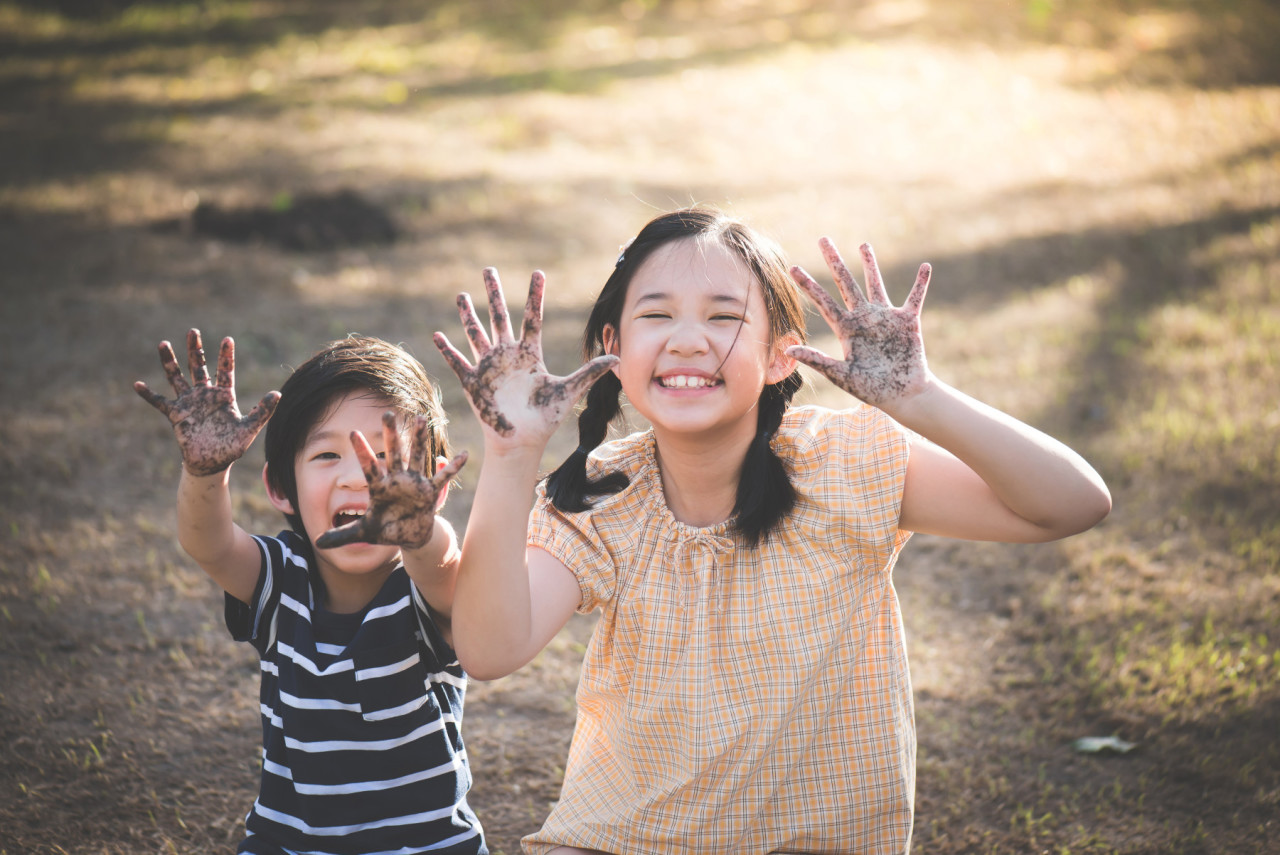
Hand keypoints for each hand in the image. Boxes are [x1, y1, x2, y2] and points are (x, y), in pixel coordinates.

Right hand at [134, 329, 279, 475]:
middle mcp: (205, 395)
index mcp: (224, 396)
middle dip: (196, 350)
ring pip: (177, 377)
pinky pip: (159, 402)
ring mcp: (189, 403)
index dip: (226, 356)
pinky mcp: (176, 415)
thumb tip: (277, 393)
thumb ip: (262, 411)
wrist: (212, 464)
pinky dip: (148, 394)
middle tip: (193, 331)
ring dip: (170, 362)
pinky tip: (137, 385)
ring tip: (163, 344)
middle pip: (199, 367)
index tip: (228, 339)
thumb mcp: (249, 429)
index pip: (225, 370)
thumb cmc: (231, 447)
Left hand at [315, 411, 467, 550]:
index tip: (352, 433)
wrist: (408, 536)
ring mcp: (414, 483)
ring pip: (417, 457)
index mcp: (379, 487)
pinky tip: (463, 455)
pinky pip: (443, 478)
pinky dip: (452, 468)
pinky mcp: (429, 492)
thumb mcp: (363, 533)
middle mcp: (397, 479)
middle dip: (391, 434)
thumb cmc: (385, 530)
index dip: (362, 451)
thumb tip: (316, 542)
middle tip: (387, 413)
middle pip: (393, 453)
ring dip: (419, 440)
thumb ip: (342, 535)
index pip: (368, 466)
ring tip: (421, 419)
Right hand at [433, 267, 616, 441]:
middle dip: (494, 293)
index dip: (535, 295)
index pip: (532, 317)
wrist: (522, 442)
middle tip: (488, 269)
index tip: (538, 272)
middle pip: (499, 317)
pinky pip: (457, 361)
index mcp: (530, 354)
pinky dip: (447, 349)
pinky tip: (436, 335)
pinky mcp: (473, 382)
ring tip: (462, 295)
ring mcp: (488, 367)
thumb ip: (589, 373)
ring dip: (468, 315)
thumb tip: (617, 358)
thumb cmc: (545, 419)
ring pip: (476, 333)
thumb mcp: (569, 392)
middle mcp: (507, 355)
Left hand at [787, 239, 931, 407]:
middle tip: (823, 239)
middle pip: (845, 283)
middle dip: (834, 261)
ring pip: (875, 283)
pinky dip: (921, 283)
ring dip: (870, 264)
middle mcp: (864, 318)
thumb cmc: (871, 389)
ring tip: (863, 244)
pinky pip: (915, 297)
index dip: (808, 285)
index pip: (823, 302)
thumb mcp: (841, 375)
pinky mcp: (908, 321)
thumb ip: (817, 360)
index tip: (792, 268)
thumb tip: (788, 350)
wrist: (902, 395)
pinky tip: (925, 266)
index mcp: (846, 329)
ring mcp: (886, 317)